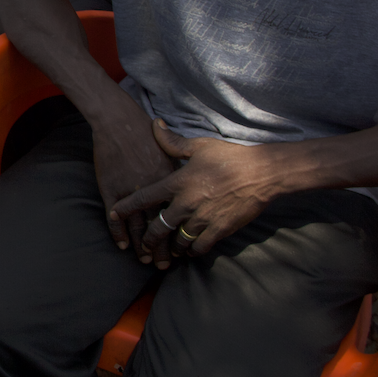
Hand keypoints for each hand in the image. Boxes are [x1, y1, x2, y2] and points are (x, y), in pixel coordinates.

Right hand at [89, 97, 176, 259]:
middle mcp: (152, 191)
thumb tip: (188, 178)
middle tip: (165, 264)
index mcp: (168, 181)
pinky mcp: (111, 190)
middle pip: (159, 226)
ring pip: (138, 227)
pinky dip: (118, 234)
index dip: (179, 233)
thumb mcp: (170, 149)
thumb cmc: (144, 131)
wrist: (119, 122)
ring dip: (141, 246)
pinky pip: (115, 218)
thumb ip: (179, 168)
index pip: (176, 215)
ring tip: (145, 260)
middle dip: (162, 247)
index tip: (183, 247)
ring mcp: (130, 191)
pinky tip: (122, 245)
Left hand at [121, 121, 276, 268]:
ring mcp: (203, 219)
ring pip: (178, 240)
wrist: (263, 173)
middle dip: (148, 239)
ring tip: (166, 252)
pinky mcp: (220, 230)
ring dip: (171, 247)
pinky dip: (192, 251)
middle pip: (158, 227)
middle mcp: (187, 203)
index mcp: (178, 183)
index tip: (113, 215)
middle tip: (143, 247)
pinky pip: (200, 247)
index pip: (143, 198)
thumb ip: (172, 141)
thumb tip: (154, 124)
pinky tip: (189, 252)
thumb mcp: (199, 146)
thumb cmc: (230, 157)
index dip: (126, 208)